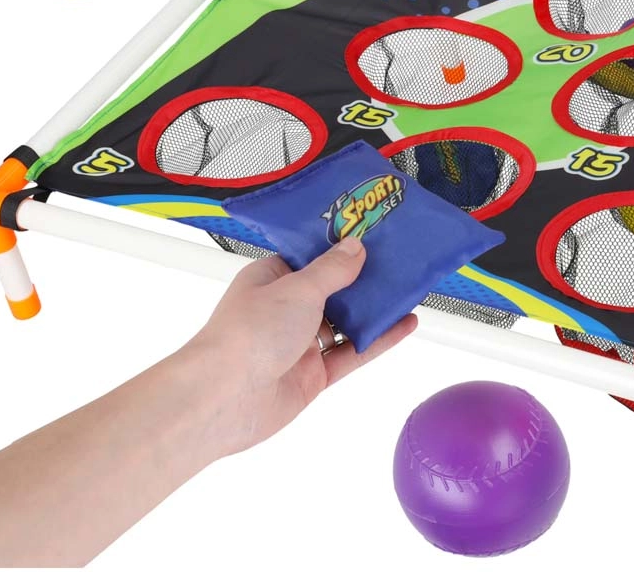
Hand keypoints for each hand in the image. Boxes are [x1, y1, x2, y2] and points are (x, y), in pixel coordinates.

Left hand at [180, 238, 415, 458]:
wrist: (224, 400)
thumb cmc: (248, 334)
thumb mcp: (297, 289)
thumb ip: (332, 270)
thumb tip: (356, 247)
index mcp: (272, 278)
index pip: (311, 256)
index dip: (340, 246)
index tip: (372, 233)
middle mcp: (284, 308)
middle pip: (332, 289)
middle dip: (363, 278)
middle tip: (400, 260)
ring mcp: (299, 343)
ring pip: (345, 322)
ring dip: (374, 309)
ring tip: (410, 289)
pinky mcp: (312, 375)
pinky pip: (352, 353)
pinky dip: (378, 340)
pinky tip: (403, 326)